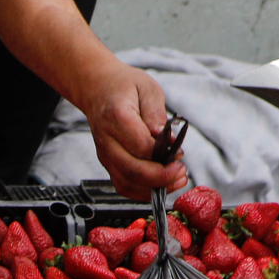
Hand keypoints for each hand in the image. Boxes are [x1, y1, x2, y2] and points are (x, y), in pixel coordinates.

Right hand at [79, 62, 187, 200]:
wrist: (97, 90)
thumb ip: (156, 114)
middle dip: (161, 178)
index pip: (141, 147)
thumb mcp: (147, 89)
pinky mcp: (108, 164)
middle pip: (132, 170)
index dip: (164, 155)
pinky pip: (123, 186)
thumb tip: (166, 139)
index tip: (179, 153)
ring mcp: (105, 155)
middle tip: (181, 172)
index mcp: (116, 117)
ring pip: (127, 183)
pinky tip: (160, 186)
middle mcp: (106, 141)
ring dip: (153, 188)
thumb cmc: (124, 87)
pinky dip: (142, 192)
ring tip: (175, 180)